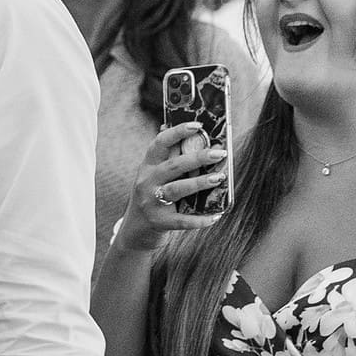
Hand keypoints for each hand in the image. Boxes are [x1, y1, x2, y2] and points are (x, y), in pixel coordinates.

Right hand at [114, 122, 227, 251]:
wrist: (136, 230)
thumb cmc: (153, 197)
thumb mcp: (154, 176)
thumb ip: (168, 158)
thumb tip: (182, 130)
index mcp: (147, 167)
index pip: (160, 144)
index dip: (178, 133)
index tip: (198, 126)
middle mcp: (146, 182)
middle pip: (173, 166)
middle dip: (197, 158)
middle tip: (219, 153)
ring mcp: (151, 202)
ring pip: (177, 189)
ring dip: (199, 182)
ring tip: (219, 178)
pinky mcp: (159, 222)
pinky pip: (182, 220)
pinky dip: (199, 219)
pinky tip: (216, 216)